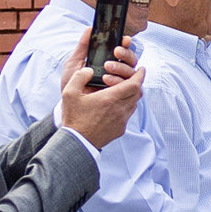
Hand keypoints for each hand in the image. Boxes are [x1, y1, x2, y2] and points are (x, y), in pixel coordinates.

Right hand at [57, 34, 141, 148]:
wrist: (78, 142)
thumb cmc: (74, 118)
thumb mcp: (69, 93)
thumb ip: (80, 77)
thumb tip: (90, 70)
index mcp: (110, 99)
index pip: (134, 84)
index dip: (140, 75)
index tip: (141, 69)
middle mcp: (120, 110)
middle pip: (137, 93)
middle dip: (137, 83)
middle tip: (133, 77)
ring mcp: (122, 121)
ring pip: (134, 104)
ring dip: (132, 95)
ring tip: (124, 89)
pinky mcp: (120, 129)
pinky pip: (128, 115)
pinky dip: (127, 106)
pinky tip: (117, 105)